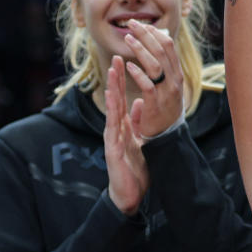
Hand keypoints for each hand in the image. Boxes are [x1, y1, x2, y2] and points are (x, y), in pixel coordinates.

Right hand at [104, 56, 148, 213]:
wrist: (129, 195)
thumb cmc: (134, 169)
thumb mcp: (139, 140)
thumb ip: (138, 122)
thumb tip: (140, 103)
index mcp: (123, 127)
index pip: (122, 99)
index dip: (122, 81)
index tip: (123, 62)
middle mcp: (115, 129)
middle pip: (115, 100)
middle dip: (116, 78)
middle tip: (116, 57)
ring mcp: (112, 138)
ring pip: (112, 109)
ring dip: (112, 89)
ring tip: (113, 71)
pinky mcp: (113, 149)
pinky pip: (113, 127)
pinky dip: (112, 111)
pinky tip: (111, 97)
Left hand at [122, 20, 184, 138]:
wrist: (166, 136)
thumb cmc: (164, 107)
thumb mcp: (168, 85)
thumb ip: (163, 67)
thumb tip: (155, 44)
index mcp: (177, 73)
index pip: (168, 46)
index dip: (154, 33)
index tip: (141, 25)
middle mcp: (175, 80)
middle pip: (162, 50)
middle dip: (146, 35)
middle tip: (131, 24)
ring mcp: (166, 92)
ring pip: (156, 65)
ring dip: (140, 49)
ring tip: (127, 39)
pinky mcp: (156, 104)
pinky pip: (148, 85)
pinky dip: (138, 73)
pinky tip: (128, 66)